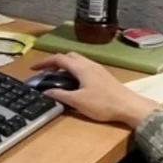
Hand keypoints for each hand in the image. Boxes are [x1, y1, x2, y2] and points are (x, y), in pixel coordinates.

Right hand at [30, 53, 159, 128]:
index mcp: (81, 68)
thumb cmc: (103, 104)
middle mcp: (89, 64)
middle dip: (55, 61)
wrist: (129, 107)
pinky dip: (75, 68)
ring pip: (78, 60)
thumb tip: (46, 92)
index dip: (44, 62)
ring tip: (58, 75)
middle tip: (45, 71)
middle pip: (69, 56)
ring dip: (66, 64)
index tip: (34, 68)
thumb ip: (60, 95)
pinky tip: (75, 80)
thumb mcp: (78, 102)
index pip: (59, 59)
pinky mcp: (104, 75)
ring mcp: (98, 69)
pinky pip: (85, 66)